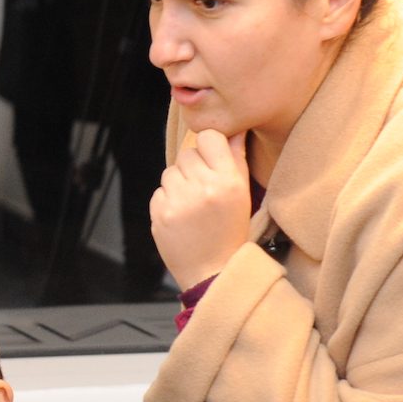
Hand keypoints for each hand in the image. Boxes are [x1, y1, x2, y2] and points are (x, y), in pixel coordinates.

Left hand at [150, 128, 253, 288]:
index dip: (209, 147)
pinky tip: (182, 216)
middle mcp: (203, 187)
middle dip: (193, 167)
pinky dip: (168, 200)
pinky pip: (159, 191)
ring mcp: (179, 201)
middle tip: (203, 188)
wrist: (212, 272)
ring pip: (170, 171)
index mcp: (228, 180)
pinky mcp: (160, 213)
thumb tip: (234, 130)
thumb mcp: (243, 195)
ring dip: (179, 183)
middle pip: (187, 153)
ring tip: (193, 204)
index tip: (213, 160)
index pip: (209, 137)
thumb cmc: (230, 232)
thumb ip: (236, 159)